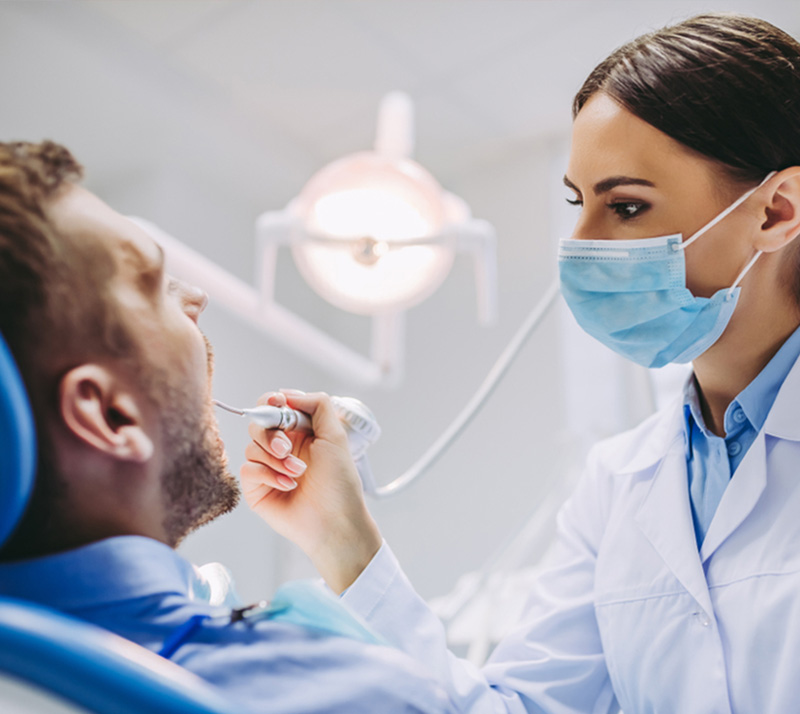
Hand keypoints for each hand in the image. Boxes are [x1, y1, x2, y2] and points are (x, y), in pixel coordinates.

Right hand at [240, 390, 381, 592]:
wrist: (335, 522)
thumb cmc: (339, 484)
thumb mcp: (336, 436)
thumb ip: (318, 406)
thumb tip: (289, 394)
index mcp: (300, 433)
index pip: (275, 407)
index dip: (271, 402)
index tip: (277, 402)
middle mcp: (281, 448)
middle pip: (258, 424)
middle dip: (271, 434)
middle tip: (287, 448)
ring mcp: (267, 468)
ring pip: (252, 447)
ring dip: (276, 459)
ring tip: (298, 473)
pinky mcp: (256, 489)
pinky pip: (248, 470)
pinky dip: (268, 475)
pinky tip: (288, 485)